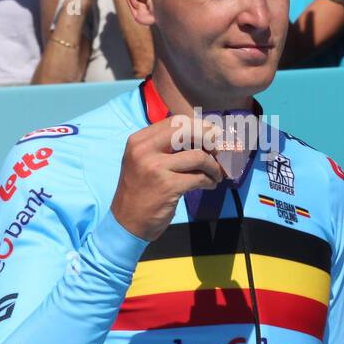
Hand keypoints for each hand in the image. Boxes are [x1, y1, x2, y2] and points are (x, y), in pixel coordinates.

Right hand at [110, 117, 224, 241]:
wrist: (126, 222)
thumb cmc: (138, 190)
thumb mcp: (142, 161)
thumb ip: (163, 146)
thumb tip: (198, 134)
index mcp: (139, 141)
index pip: (174, 121)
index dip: (196, 125)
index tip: (209, 134)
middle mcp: (145, 150)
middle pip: (187, 131)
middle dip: (208, 138)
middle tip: (217, 149)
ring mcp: (156, 168)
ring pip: (198, 156)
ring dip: (213, 166)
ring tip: (216, 173)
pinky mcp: (168, 186)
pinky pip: (199, 178)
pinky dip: (209, 180)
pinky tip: (210, 184)